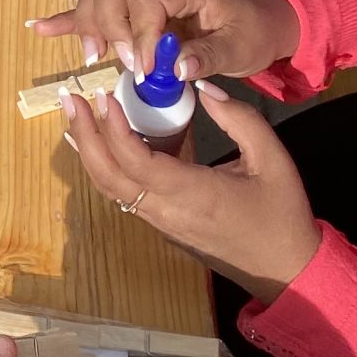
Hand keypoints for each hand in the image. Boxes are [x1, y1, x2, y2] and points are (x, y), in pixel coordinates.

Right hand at [31, 0, 301, 81]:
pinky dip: (68, 18)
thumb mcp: (243, 48)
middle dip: (108, 26)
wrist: (264, 18)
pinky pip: (96, 5)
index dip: (138, 33)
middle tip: (119, 62)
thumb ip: (210, 56)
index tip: (143, 68)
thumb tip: (176, 68)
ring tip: (94, 57)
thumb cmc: (255, 32)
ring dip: (89, 23)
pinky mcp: (135, 6)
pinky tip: (40, 27)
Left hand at [60, 82, 320, 303]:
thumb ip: (240, 119)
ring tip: (79, 115)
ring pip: (111, 188)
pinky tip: (103, 141)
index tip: (104, 96)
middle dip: (84, 137)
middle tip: (70, 99)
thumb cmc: (282, 213)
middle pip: (108, 177)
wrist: (286, 269)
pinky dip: (107, 165)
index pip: (136, 163)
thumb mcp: (272, 159)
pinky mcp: (163, 225)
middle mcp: (167, 212)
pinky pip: (125, 194)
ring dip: (91, 151)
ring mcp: (161, 222)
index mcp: (192, 195)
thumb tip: (203, 88)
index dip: (114, 130)